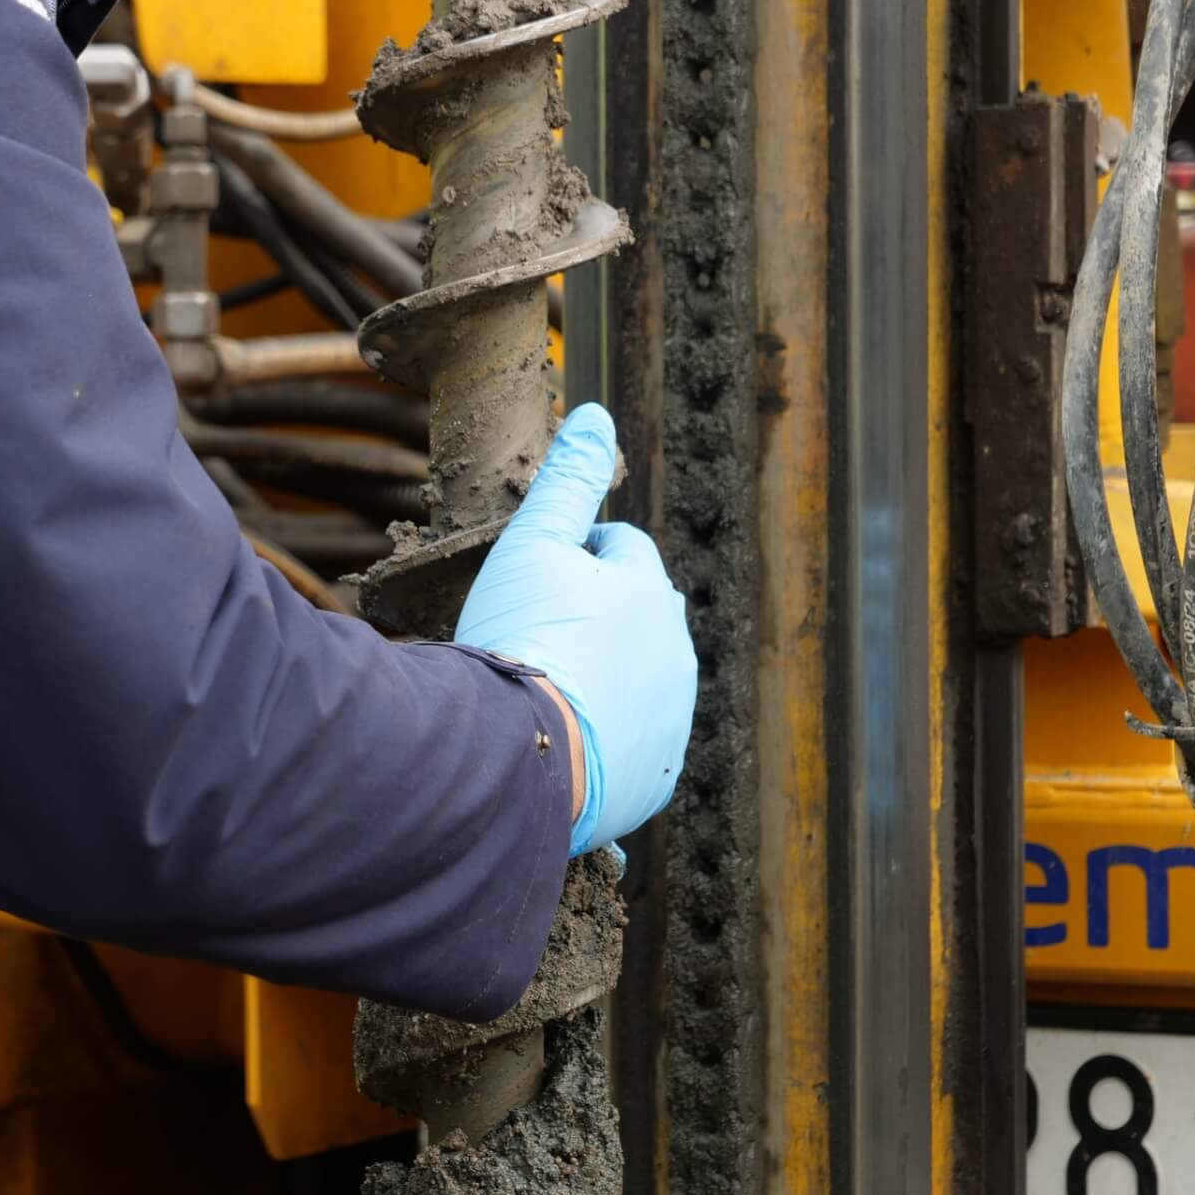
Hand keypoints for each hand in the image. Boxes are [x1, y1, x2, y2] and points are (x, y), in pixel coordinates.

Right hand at [456, 404, 696, 855]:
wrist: (519, 763)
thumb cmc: (520, 646)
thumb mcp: (530, 547)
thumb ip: (567, 482)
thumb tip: (596, 414)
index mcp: (651, 592)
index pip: (623, 549)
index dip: (578, 552)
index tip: (539, 573)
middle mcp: (675, 655)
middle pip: (642, 616)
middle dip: (603, 614)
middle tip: (540, 630)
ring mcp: (669, 722)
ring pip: (642, 682)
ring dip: (607, 677)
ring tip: (548, 689)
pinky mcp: (654, 780)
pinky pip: (634, 747)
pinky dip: (606, 739)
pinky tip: (562, 742)